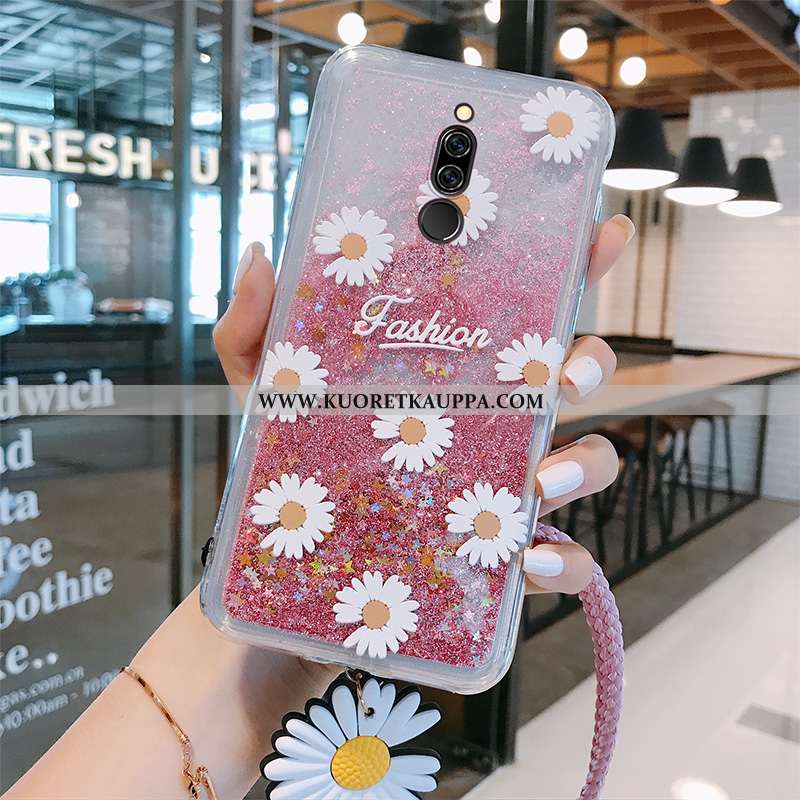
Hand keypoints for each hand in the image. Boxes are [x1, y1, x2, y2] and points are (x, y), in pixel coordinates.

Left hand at [214, 214, 634, 595]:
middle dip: (591, 363)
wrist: (289, 568)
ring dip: (588, 462)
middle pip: (576, 376)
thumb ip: (258, 327)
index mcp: (456, 372)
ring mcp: (504, 487)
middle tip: (563, 373)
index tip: (600, 232)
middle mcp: (495, 422)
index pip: (524, 311)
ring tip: (544, 476)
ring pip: (590, 462)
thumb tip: (260, 254)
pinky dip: (566, 562)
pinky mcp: (500, 555)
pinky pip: (564, 559)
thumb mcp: (271, 392)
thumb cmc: (294, 467)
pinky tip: (530, 561)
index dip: (575, 267)